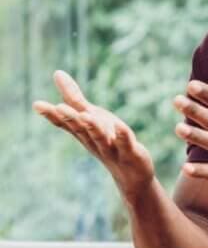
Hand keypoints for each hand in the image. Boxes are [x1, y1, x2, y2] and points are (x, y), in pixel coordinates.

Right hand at [33, 71, 154, 200]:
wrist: (131, 174)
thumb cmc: (108, 141)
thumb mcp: (91, 117)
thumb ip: (74, 98)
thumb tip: (56, 73)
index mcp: (83, 133)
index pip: (65, 123)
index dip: (51, 115)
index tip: (37, 104)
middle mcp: (93, 141)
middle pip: (80, 129)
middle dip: (70, 118)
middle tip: (58, 107)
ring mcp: (111, 148)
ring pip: (100, 137)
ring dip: (93, 127)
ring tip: (86, 116)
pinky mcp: (130, 152)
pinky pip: (126, 143)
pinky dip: (122, 135)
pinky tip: (121, 125)